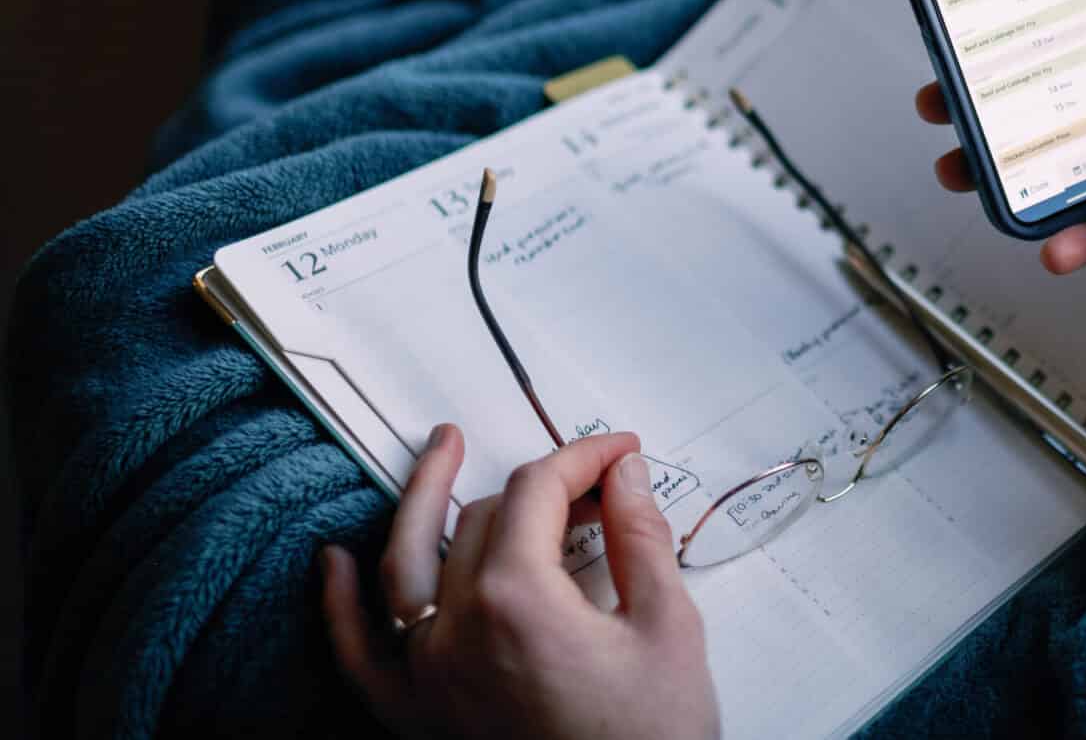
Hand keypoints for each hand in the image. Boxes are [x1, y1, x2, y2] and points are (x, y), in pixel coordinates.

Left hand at [321, 426, 717, 739]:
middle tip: (588, 487)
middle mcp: (459, 633)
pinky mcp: (418, 717)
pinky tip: (334, 562)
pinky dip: (340, 604)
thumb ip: (640, 539)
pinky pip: (359, 652)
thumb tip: (623, 480)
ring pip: (406, 562)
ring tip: (440, 453)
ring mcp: (429, 677)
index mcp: (519, 602)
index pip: (538, 491)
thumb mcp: (669, 628)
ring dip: (421, 499)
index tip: (616, 457)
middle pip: (484, 519)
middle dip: (538, 486)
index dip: (583, 458)